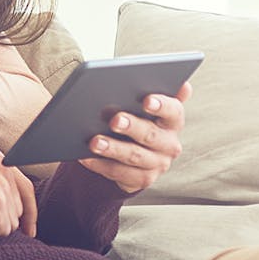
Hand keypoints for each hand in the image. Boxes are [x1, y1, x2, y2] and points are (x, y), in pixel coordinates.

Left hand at [78, 82, 192, 193]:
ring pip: (134, 156)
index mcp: (172, 119)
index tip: (146, 99)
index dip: (162, 105)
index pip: (174, 110)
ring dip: (113, 148)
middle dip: (132, 127)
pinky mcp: (142, 180)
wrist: (129, 151)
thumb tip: (158, 79)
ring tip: (93, 141)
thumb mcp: (139, 102)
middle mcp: (170, 143)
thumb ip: (145, 87)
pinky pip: (120, 174)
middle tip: (114, 119)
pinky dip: (101, 165)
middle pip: (151, 135)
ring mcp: (157, 164)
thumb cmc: (133, 116)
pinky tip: (84, 156)